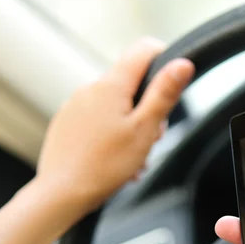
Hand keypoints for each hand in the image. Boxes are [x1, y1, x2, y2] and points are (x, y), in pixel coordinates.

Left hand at [36, 37, 194, 212]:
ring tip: (133, 159)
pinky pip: (96, 121)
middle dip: (147, 108)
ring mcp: (75, 106)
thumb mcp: (144, 129)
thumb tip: (183, 63)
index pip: (143, 49)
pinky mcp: (66, 124)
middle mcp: (89, 89)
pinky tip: (114, 161)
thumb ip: (164, 94)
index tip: (173, 82)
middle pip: (131, 85)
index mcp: (111, 85)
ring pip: (115, 106)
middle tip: (152, 139)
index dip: (164, 59)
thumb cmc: (104, 166)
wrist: (61, 194)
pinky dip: (111, 136)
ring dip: (131, 127)